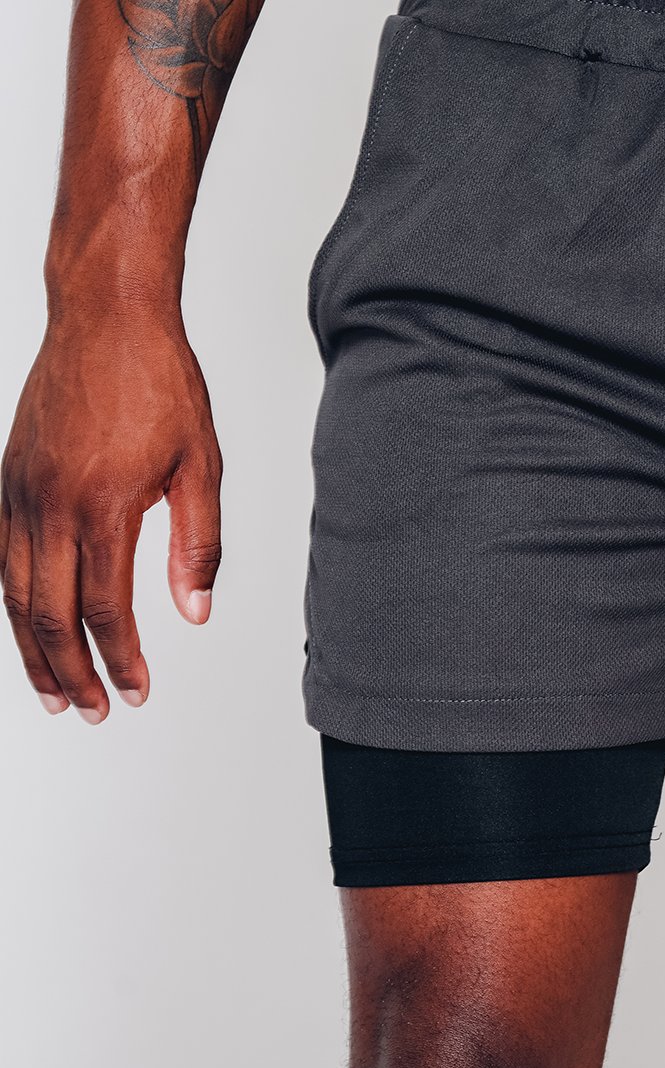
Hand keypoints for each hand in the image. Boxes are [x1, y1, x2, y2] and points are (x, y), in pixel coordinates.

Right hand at [0, 306, 221, 722]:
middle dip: (71, 674)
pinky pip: (1, 557)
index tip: (138, 693)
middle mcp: (50, 504)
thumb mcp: (201, 465)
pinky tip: (27, 628)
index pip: (105, 609)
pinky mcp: (7, 477)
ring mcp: (20, 491)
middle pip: (50, 615)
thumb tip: (196, 613)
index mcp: (104, 506)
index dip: (120, 660)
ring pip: (14, 593)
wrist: (105, 314)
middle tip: (93, 713)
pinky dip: (12, 603)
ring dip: (32, 652)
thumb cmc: (158, 381)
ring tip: (54, 695)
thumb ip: (198, 544)